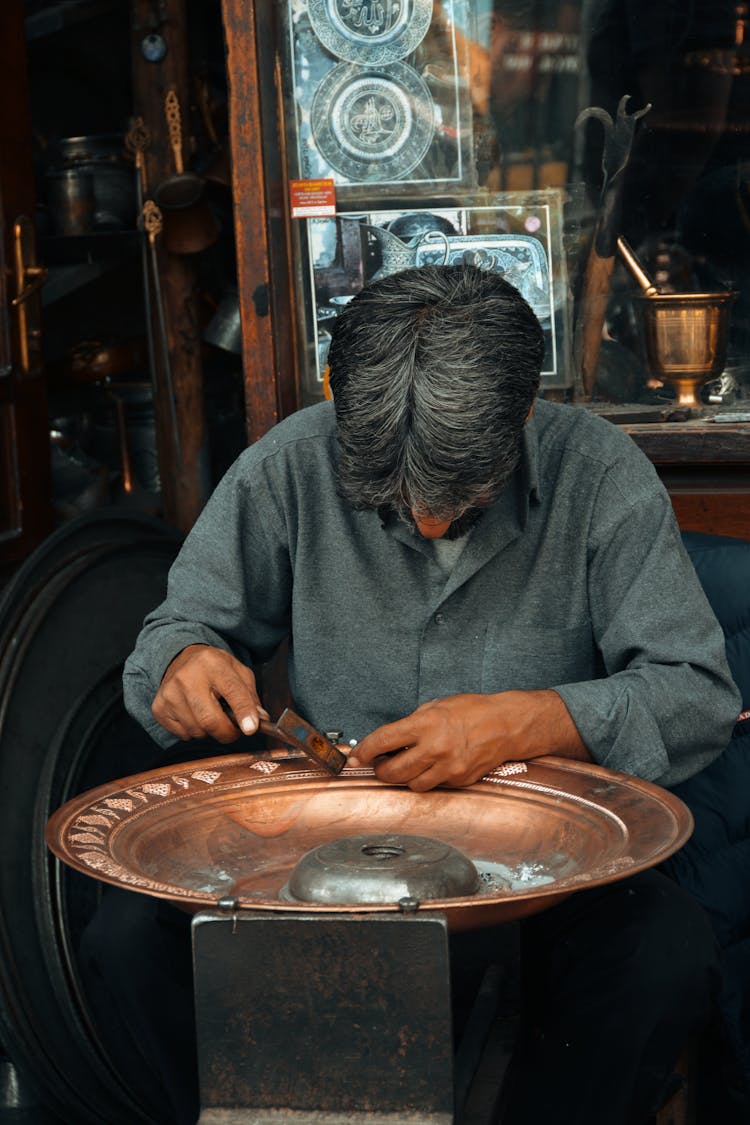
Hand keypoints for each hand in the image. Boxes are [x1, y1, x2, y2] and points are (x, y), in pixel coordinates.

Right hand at [151, 644, 268, 742]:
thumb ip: (251, 696)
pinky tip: (194, 715)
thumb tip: (258, 721)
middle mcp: (187, 677)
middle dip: (227, 733)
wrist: (181, 659)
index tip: (251, 729)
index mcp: (213, 663)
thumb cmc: (214, 669)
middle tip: (235, 730)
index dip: (243, 712)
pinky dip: (194, 731)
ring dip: (210, 731)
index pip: (232, 691)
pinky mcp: (159, 707)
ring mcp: (170, 693)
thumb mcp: (238, 672)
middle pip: (210, 720)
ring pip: (197, 731)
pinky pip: (183, 734)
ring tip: (211, 714)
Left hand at [348, 690, 588, 791]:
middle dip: (380, 770)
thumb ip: (412, 723)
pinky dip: (427, 779)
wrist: (506, 725)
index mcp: (426, 724)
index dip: (365, 751)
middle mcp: (435, 748)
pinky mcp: (459, 781)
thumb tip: (390, 739)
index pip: (384, 741)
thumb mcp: (436, 706)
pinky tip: (430, 767)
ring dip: (403, 778)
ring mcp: (448, 768)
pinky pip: (433, 786)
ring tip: (404, 766)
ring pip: (411, 784)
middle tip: (378, 765)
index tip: (356, 756)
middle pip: (393, 771)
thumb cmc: (472, 711)